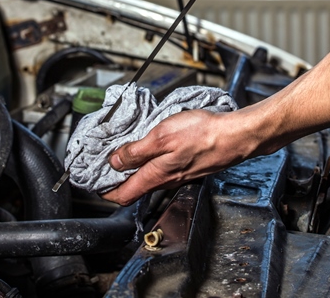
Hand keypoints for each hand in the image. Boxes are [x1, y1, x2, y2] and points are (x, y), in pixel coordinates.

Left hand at [100, 108, 258, 205]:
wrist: (236, 136)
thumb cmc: (203, 135)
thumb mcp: (161, 137)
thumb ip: (136, 151)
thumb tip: (115, 161)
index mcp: (156, 175)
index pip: (122, 195)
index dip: (104, 191)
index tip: (93, 181)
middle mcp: (167, 180)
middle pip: (134, 187)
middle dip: (116, 179)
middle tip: (104, 163)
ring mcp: (179, 175)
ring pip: (149, 178)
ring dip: (134, 169)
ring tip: (124, 152)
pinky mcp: (189, 166)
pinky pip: (163, 169)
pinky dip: (151, 162)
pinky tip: (152, 147)